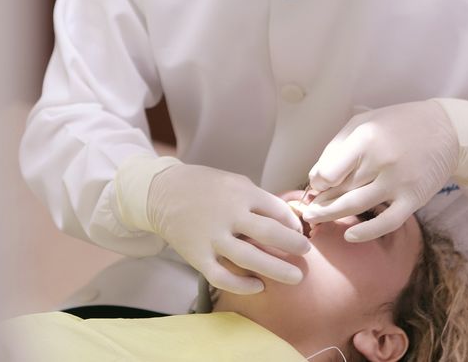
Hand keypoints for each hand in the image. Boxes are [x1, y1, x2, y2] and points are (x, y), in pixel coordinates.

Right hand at [145, 164, 309, 294]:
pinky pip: (222, 277)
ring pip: (250, 258)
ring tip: (296, 277)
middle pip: (270, 234)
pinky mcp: (197, 255)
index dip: (293, 223)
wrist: (161, 193)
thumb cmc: (203, 187)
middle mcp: (228, 214)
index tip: (298, 232)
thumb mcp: (233, 181)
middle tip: (306, 253)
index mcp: (240, 193)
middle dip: (294, 246)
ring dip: (278, 269)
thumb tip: (289, 220)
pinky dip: (242, 285)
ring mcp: (211, 236)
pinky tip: (258, 286)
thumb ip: (258, 198)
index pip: (277, 210)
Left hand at [303, 101, 457, 240]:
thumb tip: (316, 177)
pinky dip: (367, 232)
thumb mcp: (362, 123)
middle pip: (340, 189)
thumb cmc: (397, 124)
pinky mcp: (414, 198)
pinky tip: (349, 236)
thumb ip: (337, 148)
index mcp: (365, 139)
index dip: (318, 182)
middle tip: (307, 210)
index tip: (317, 185)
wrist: (448, 130)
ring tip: (315, 219)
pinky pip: (388, 222)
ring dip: (332, 215)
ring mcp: (398, 182)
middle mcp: (381, 161)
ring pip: (356, 205)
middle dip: (320, 202)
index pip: (330, 171)